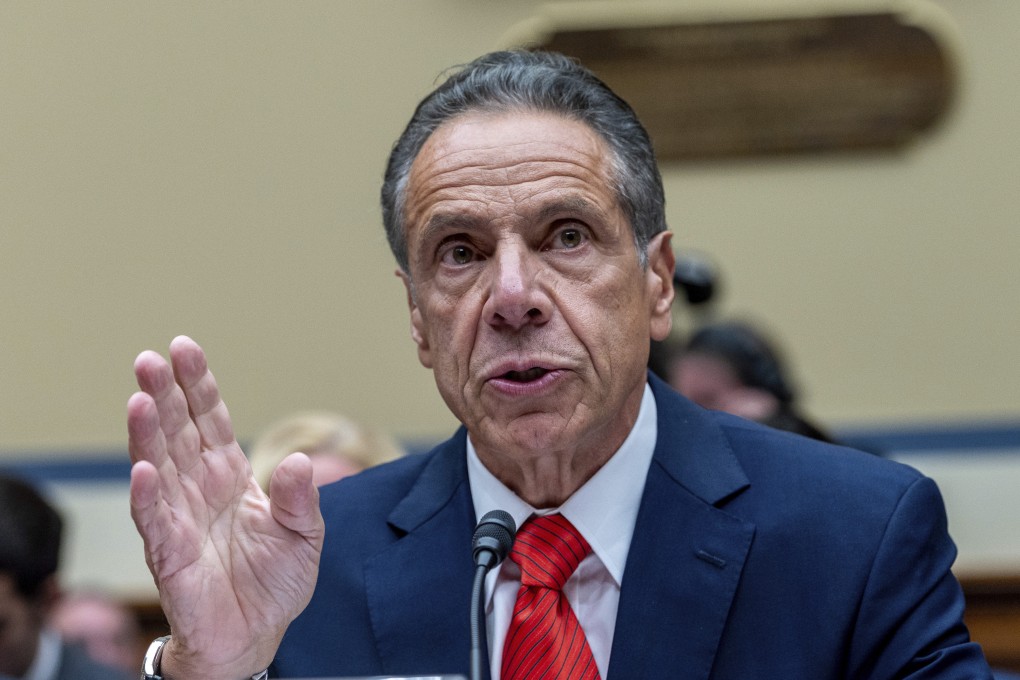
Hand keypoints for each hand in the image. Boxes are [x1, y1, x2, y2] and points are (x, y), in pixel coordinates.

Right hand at [128, 336, 323, 679]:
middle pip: (178, 433)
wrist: (255, 636)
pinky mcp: (170, 555)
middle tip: (149, 359)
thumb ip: (301, 499)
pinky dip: (148, 495)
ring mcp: (180, 518)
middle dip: (164, 395)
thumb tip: (300, 460)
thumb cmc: (275, 582)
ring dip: (147, 435)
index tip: (184, 348)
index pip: (211, 421)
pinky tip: (142, 468)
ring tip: (139, 399)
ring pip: (158, 467)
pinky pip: (155, 521)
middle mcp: (199, 489)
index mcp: (231, 476)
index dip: (198, 385)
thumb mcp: (304, 535)